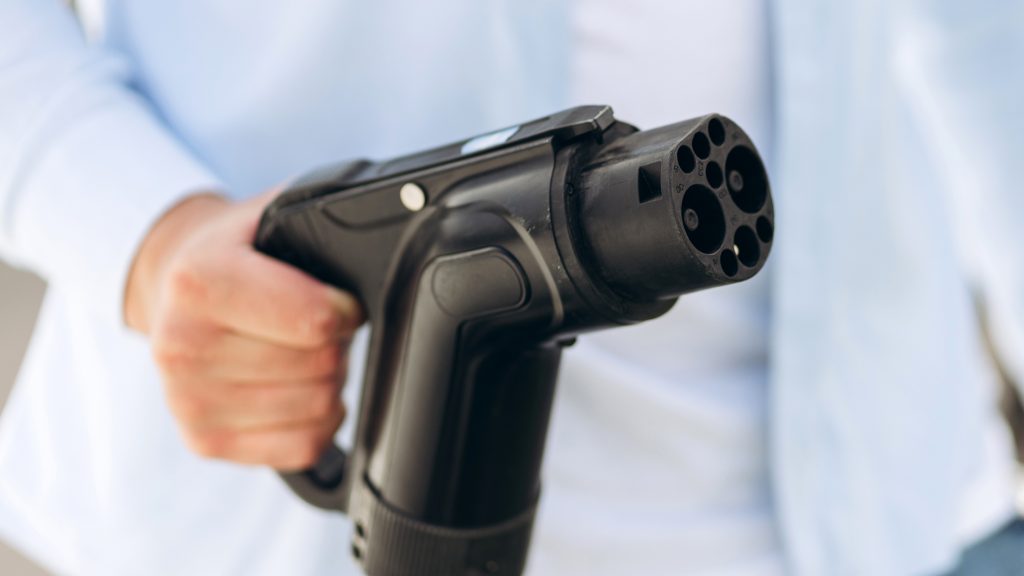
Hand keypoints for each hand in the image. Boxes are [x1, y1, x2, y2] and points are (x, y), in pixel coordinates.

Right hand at [125, 191, 362, 469]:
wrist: (171, 289)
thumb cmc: (235, 252)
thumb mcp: (271, 214)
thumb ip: (323, 226)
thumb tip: (387, 247)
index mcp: (198, 282)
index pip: (315, 320)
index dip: (345, 310)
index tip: (338, 300)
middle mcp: (182, 346)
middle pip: (321, 366)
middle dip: (335, 342)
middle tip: (316, 325)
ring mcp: (189, 402)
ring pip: (317, 407)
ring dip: (327, 379)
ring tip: (300, 351)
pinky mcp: (205, 442)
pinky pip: (304, 445)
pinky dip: (317, 419)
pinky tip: (295, 387)